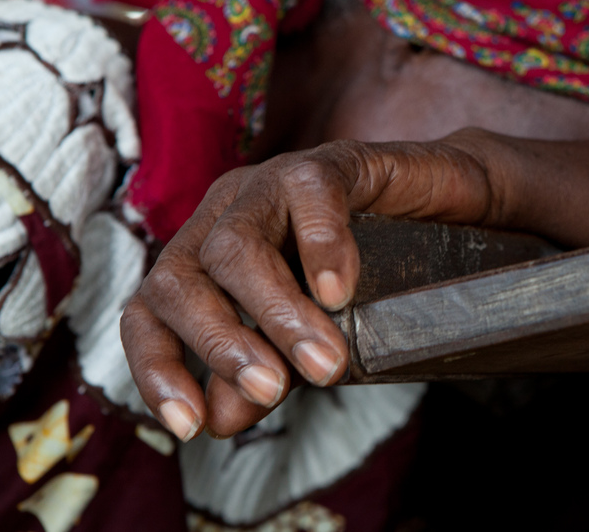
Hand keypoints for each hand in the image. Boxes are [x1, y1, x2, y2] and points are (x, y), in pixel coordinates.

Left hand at [120, 132, 495, 440]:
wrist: (440, 210)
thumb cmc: (370, 272)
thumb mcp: (308, 335)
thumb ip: (265, 369)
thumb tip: (218, 419)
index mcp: (206, 257)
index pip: (148, 312)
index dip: (156, 369)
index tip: (189, 426)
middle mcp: (224, 216)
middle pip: (176, 278)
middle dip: (218, 344)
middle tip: (271, 389)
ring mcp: (271, 184)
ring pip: (234, 245)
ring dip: (274, 312)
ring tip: (322, 360)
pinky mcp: (330, 162)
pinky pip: (310, 195)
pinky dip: (321, 248)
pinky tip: (339, 292)